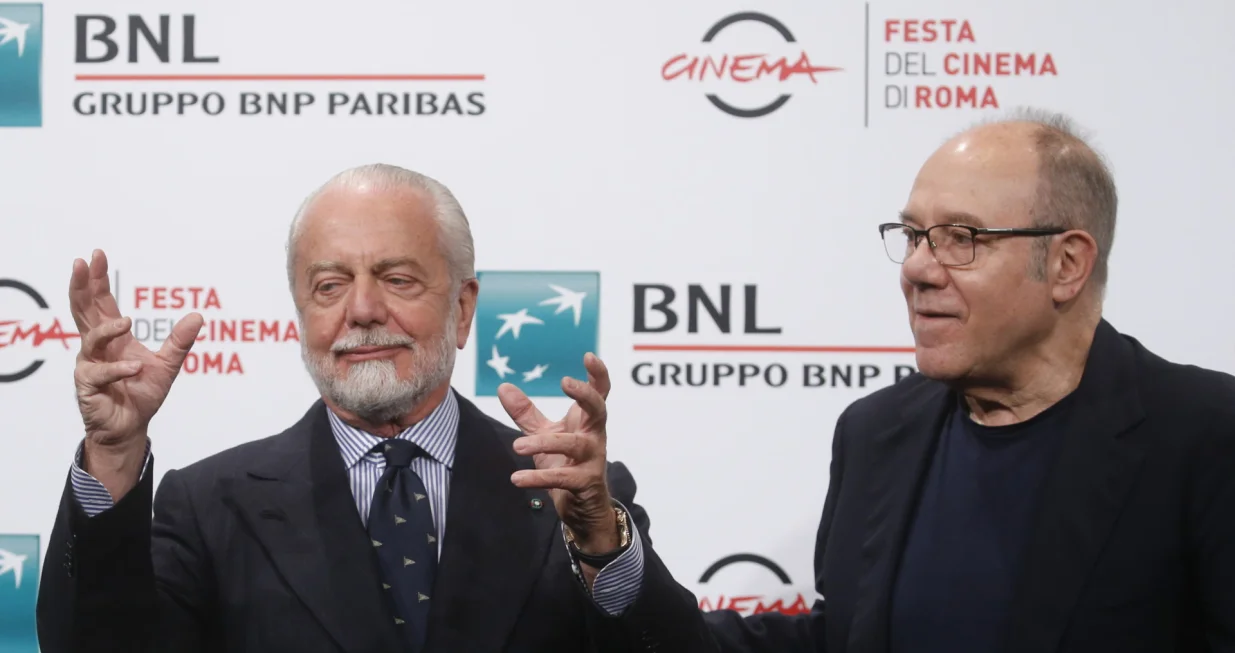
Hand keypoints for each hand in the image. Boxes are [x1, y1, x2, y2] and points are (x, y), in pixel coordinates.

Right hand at [70, 250, 201, 482]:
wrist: (132, 426)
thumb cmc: (142, 393)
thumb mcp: (167, 364)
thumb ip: (180, 341)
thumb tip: (198, 315)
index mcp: (113, 337)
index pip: (101, 302)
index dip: (97, 279)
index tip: (96, 256)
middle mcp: (96, 347)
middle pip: (84, 310)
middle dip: (82, 286)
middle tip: (82, 264)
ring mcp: (89, 365)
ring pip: (90, 340)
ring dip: (106, 329)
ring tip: (126, 322)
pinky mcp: (88, 387)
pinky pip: (100, 374)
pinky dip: (118, 369)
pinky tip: (134, 367)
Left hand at [500, 353, 617, 554]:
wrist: (582, 507)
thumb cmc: (566, 464)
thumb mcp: (544, 435)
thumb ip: (526, 413)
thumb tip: (503, 387)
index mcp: (586, 422)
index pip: (600, 393)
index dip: (598, 374)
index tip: (588, 356)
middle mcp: (594, 437)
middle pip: (598, 409)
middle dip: (586, 394)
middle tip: (565, 382)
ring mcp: (592, 460)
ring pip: (573, 445)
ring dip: (544, 443)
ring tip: (517, 446)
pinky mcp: (584, 483)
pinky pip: (561, 477)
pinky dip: (538, 478)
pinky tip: (516, 479)